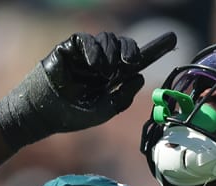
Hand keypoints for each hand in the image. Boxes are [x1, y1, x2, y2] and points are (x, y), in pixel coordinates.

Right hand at [0, 31, 176, 147]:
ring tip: (107, 70)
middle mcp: (100, 64)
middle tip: (131, 61)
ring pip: (107, 39)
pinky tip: (95, 64)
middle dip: (131, 49)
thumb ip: (122, 97)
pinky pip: (86, 40)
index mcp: (110, 78)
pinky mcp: (69, 49)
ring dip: (112, 52)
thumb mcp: (103, 111)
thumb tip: (139, 77)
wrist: (43, 115)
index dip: (153, 49)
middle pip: (123, 44)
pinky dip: (94, 50)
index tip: (172, 39)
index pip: (134, 59)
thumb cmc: (71, 116)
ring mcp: (84, 56)